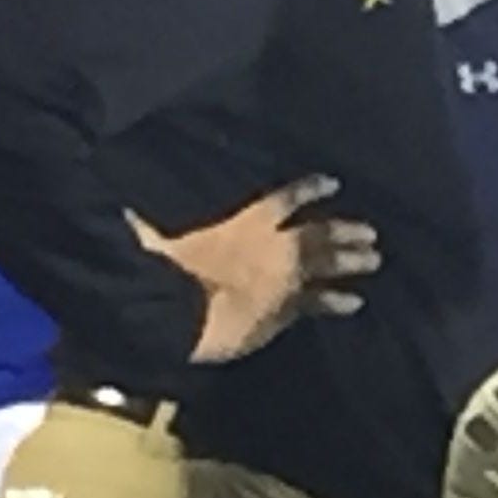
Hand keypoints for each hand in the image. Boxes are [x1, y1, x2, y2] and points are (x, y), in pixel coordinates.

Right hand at [140, 175, 380, 363]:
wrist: (186, 314)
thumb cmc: (170, 273)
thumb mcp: (157, 237)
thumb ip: (146, 221)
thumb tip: (122, 206)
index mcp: (242, 223)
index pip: (284, 200)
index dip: (308, 191)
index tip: (332, 183)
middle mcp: (272, 246)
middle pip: (316, 233)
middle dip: (344, 232)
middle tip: (371, 232)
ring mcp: (282, 279)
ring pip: (325, 265)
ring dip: (351, 261)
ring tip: (375, 258)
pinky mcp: (283, 310)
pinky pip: (317, 303)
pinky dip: (337, 302)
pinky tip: (356, 303)